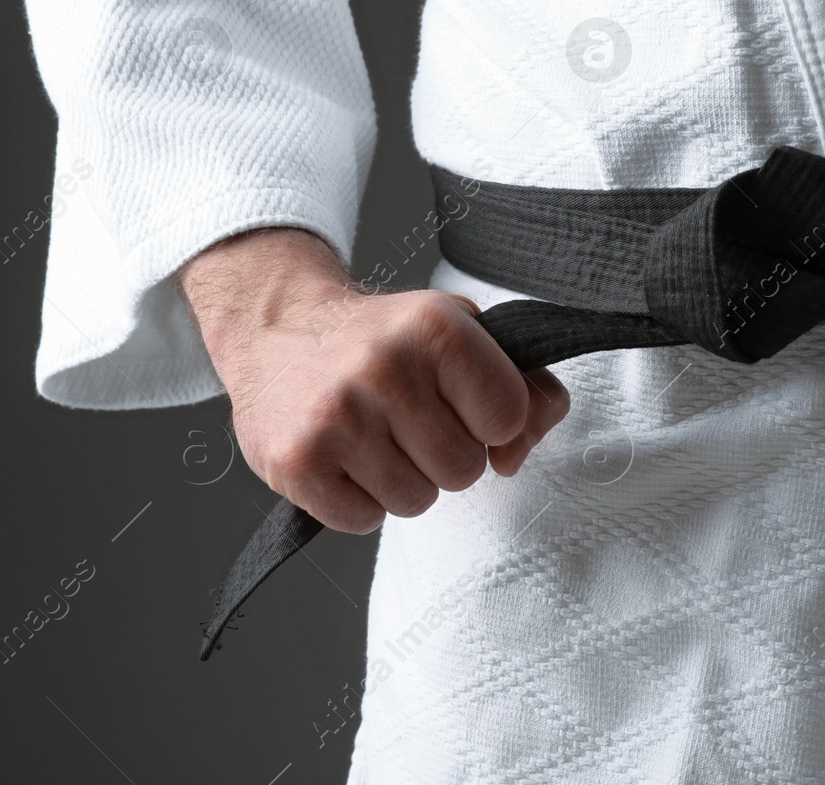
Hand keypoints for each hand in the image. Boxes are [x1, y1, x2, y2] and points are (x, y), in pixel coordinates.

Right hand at [178, 227, 569, 532]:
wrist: (276, 331)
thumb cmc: (384, 340)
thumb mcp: (459, 334)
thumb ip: (520, 385)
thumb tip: (523, 446)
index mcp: (437, 328)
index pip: (509, 417)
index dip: (491, 423)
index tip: (460, 404)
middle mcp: (385, 367)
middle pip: (465, 469)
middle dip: (444, 455)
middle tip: (408, 422)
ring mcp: (336, 417)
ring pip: (416, 501)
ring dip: (401, 481)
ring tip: (373, 436)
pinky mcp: (296, 462)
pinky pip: (362, 521)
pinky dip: (358, 500)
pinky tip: (341, 456)